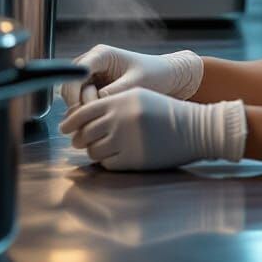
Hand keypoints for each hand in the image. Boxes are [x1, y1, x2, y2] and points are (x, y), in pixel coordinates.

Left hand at [60, 88, 246, 170]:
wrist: (196, 128)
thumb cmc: (167, 112)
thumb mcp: (140, 97)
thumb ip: (113, 104)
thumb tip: (81, 119)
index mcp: (123, 99)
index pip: (85, 110)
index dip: (71, 121)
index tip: (65, 127)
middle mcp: (121, 118)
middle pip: (85, 133)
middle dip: (80, 139)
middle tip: (82, 141)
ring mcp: (126, 139)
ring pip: (94, 150)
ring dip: (95, 151)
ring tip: (106, 148)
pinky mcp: (133, 159)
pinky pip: (108, 164)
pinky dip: (109, 162)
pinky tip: (119, 156)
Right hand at [61, 45, 202, 107]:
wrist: (168, 78)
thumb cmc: (155, 75)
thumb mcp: (136, 83)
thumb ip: (114, 92)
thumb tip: (92, 104)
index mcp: (101, 54)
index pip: (76, 72)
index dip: (75, 91)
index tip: (83, 110)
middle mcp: (92, 63)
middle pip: (69, 85)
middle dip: (77, 104)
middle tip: (92, 119)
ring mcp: (92, 76)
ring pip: (73, 96)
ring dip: (81, 111)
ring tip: (98, 121)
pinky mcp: (95, 89)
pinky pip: (82, 103)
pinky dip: (86, 113)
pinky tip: (98, 122)